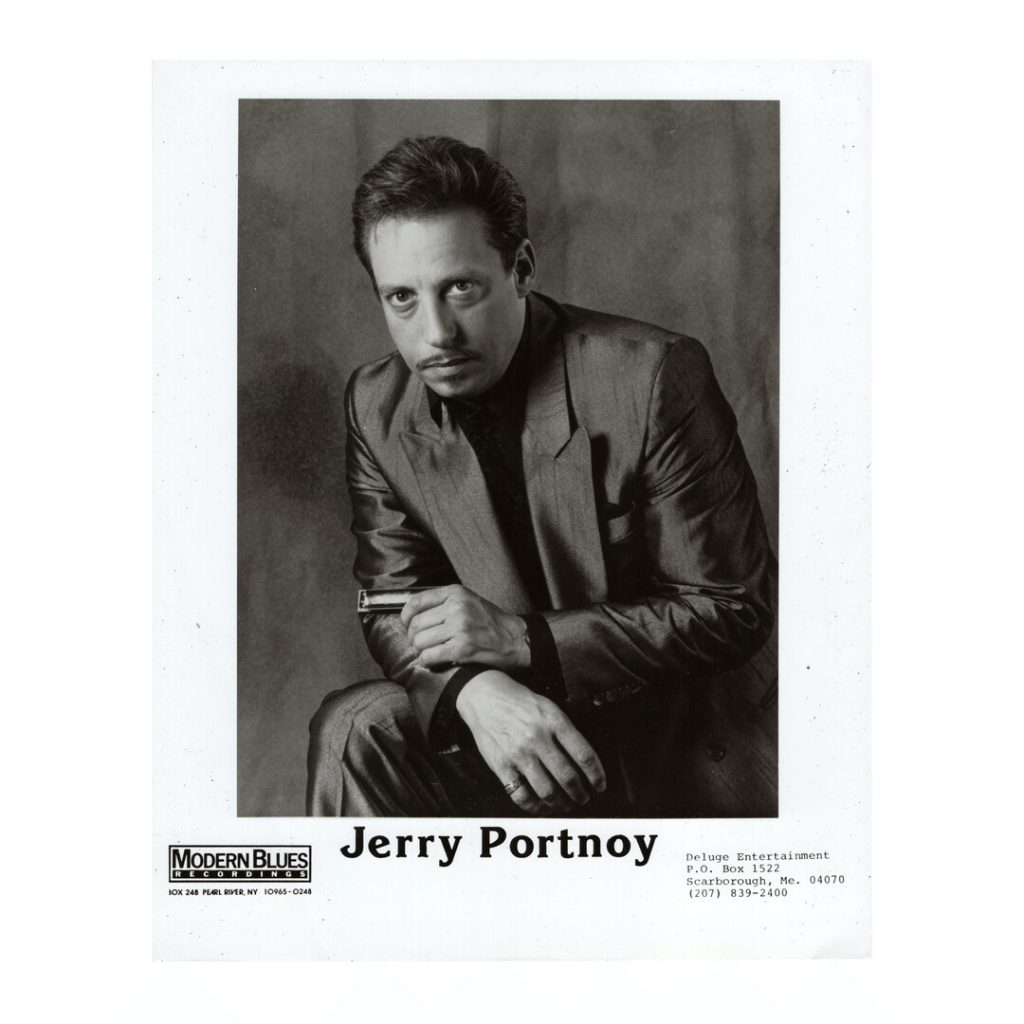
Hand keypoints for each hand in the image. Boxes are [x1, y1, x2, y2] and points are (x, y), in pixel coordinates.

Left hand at [401, 585, 529, 671]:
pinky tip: (432, 661)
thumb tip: (413, 614)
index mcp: (456, 593)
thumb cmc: (490, 621)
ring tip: (427, 653)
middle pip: (416, 624)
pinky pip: (430, 656)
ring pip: (420, 641)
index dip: (406, 616)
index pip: (416, 602)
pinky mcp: (462, 648)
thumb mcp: (468, 600)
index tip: (407, 625)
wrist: (514, 639)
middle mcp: (456, 608)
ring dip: (419, 651)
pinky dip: (426, 661)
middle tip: (419, 643)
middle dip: (413, 637)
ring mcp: (459, 628)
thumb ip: (444, 602)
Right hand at [455, 670, 606, 813]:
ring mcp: (519, 754)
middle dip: (581, 794)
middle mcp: (538, 738)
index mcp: (554, 721)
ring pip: (547, 791)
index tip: (600, 785)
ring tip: (567, 805)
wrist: (485, 697)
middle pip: (568, 777)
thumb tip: (585, 760)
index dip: (597, 775)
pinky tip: (543, 807)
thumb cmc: (521, 702)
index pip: (584, 755)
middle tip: (584, 798)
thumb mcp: (549, 707)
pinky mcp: (501, 766)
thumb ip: (566, 731)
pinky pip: (522, 796)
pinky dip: (535, 808)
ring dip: (562, 804)